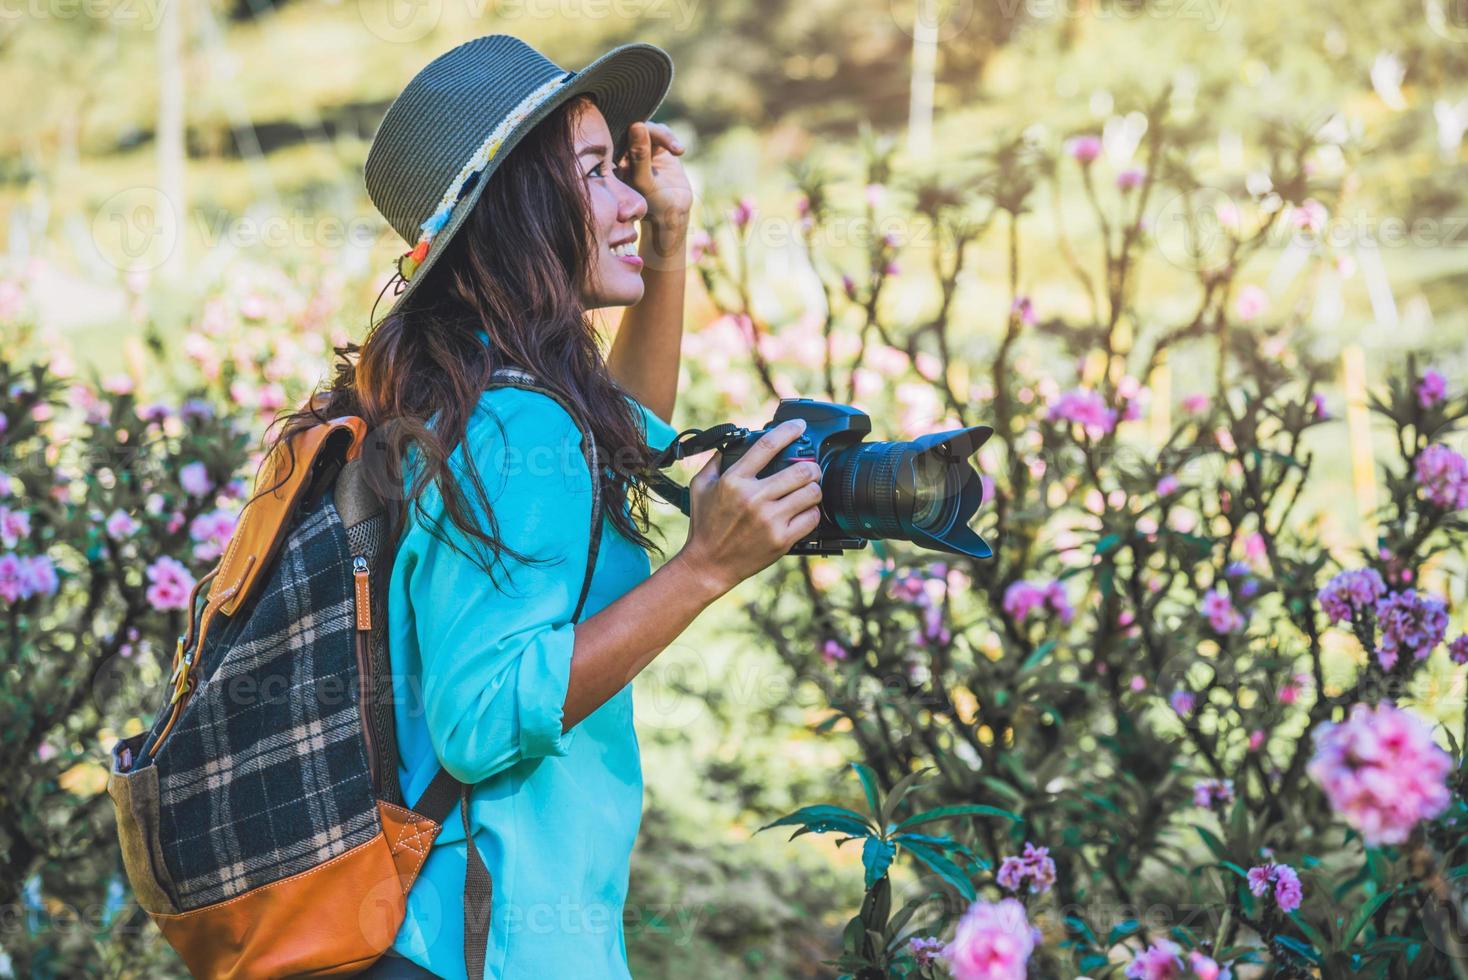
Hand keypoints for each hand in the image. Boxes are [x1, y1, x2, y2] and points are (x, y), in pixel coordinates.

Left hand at [615, 120, 692, 233]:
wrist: (671, 211)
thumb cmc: (653, 202)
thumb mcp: (644, 181)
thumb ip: (639, 155)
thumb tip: (637, 125)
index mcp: (614, 160)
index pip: (617, 137)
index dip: (628, 130)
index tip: (642, 131)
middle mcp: (625, 151)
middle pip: (633, 128)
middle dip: (651, 132)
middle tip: (670, 146)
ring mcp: (641, 146)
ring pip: (650, 128)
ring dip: (665, 136)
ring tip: (676, 150)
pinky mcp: (657, 145)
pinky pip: (662, 132)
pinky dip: (671, 140)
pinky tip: (679, 151)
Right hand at [673, 419, 822, 599]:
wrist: (708, 564)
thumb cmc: (705, 525)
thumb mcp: (700, 487)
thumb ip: (715, 461)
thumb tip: (731, 442)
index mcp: (734, 481)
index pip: (768, 446)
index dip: (789, 431)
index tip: (799, 426)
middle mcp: (754, 498)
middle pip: (801, 471)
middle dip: (812, 466)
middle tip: (811, 468)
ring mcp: (770, 520)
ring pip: (811, 493)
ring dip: (814, 489)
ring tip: (808, 490)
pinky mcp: (781, 540)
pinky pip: (812, 518)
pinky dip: (812, 513)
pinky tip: (804, 512)